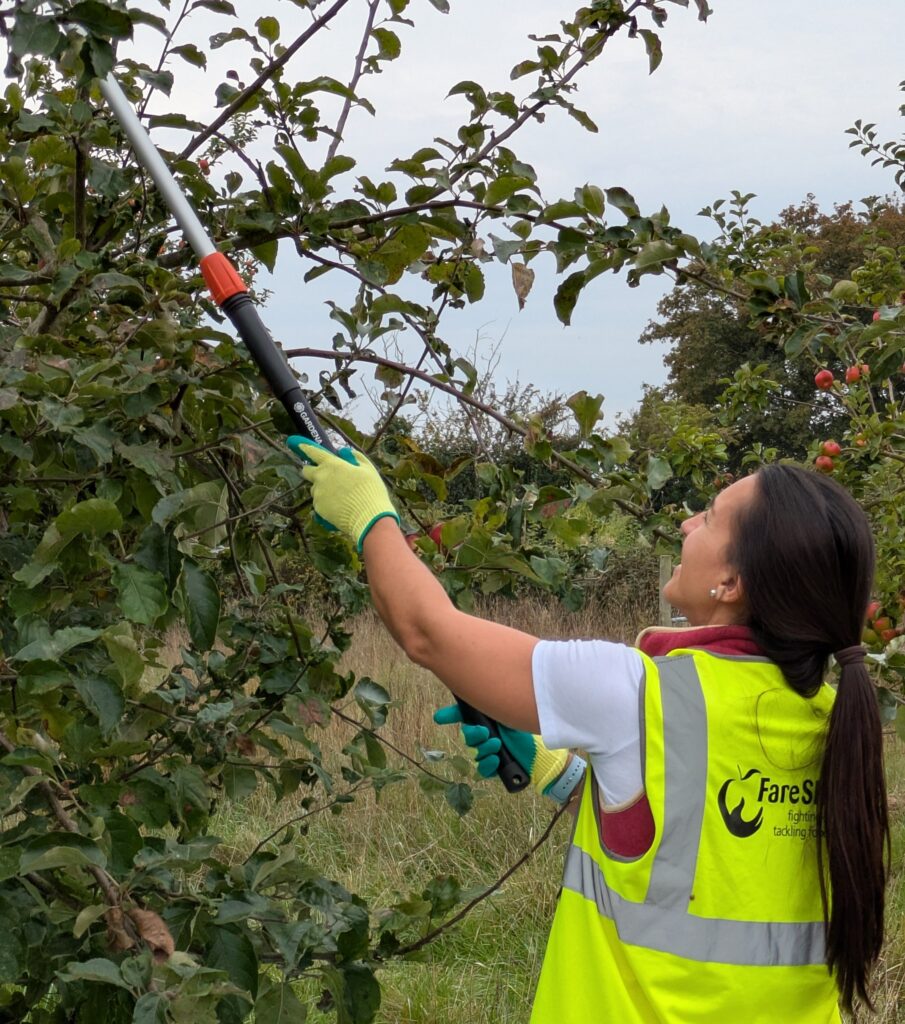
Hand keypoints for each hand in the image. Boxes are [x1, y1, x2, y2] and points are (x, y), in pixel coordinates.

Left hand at [287, 437, 398, 550]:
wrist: (369, 519)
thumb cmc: (371, 491)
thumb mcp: (368, 469)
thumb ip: (355, 457)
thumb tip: (343, 451)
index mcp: (332, 465)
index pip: (314, 452)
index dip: (304, 447)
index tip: (296, 443)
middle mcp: (321, 478)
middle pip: (307, 471)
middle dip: (312, 471)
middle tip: (326, 476)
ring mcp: (318, 494)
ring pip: (315, 489)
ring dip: (323, 490)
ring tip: (342, 497)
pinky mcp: (318, 509)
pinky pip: (319, 504)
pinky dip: (326, 504)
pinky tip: (341, 508)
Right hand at [433, 704, 584, 803]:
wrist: (546, 757)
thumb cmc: (530, 732)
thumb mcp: (511, 715)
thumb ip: (495, 705)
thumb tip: (481, 688)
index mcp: (489, 719)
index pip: (464, 715)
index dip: (450, 715)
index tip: (439, 717)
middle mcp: (487, 734)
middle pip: (466, 735)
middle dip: (473, 734)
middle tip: (486, 732)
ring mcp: (490, 751)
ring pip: (474, 752)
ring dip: (483, 749)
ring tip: (497, 746)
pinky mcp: (495, 767)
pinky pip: (481, 769)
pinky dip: (487, 764)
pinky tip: (496, 759)